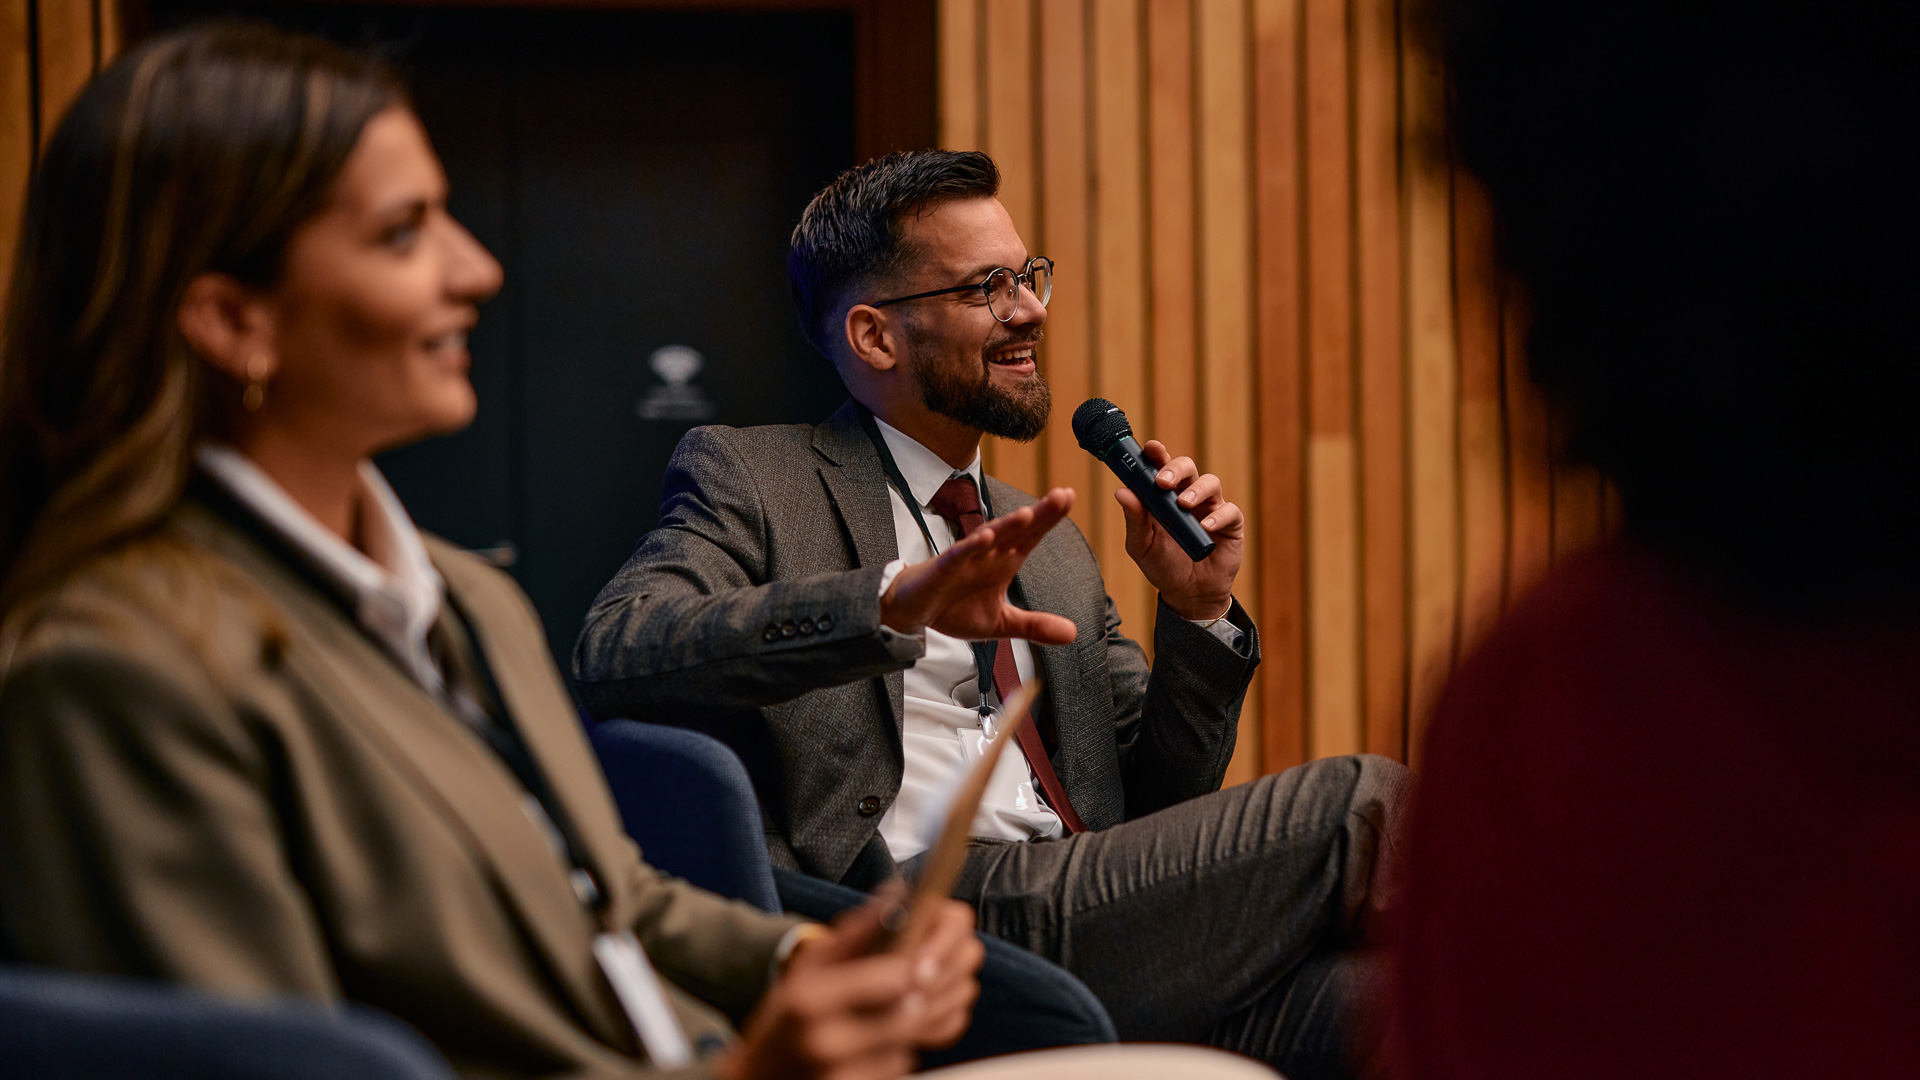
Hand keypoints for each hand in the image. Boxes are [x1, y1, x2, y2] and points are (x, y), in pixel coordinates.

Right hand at [715, 892, 983, 1079]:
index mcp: (810, 1001)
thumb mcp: (805, 970)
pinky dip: (894, 1054)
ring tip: (885, 1016)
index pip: (891, 979)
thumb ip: (854, 934)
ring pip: (906, 1044)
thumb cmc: (783, 1018)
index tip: (917, 959)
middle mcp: (826, 1042)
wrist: (757, 1079)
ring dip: (907, 1028)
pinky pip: (896, 1069)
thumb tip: (896, 895)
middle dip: (918, 997)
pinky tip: (873, 1045)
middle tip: (916, 985)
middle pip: (907, 1015)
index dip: (912, 966)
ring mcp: (840, 1075)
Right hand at [879, 488, 1078, 644]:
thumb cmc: (954, 608)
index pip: (1031, 536)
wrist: (913, 612)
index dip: (1049, 518)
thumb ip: (1035, 625)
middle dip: (1038, 514)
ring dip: (1007, 526)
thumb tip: (1072, 633)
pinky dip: (969, 547)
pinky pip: (956, 556)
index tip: (1070, 497)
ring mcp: (964, 560)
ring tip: (1027, 514)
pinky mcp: (941, 571)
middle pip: (1016, 531)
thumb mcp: (1001, 622)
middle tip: (1062, 496)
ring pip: (988, 537)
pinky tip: (982, 538)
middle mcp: (987, 554)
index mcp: (1003, 562)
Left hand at [1114, 441, 1244, 620]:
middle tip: (1163, 481)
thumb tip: (1121, 491)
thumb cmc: (1163, 566)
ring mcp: (1211, 508)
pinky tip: (1204, 527)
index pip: (1161, 467)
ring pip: (1210, 482)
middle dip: (1176, 468)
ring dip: (1196, 489)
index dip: (1157, 454)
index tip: (1150, 448)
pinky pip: (1229, 511)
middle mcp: (1188, 496)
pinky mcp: (1231, 524)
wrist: (1188, 595)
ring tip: (1183, 504)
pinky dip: (1217, 516)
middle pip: (1187, 467)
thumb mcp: (1142, 545)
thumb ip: (1134, 519)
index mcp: (1164, 496)